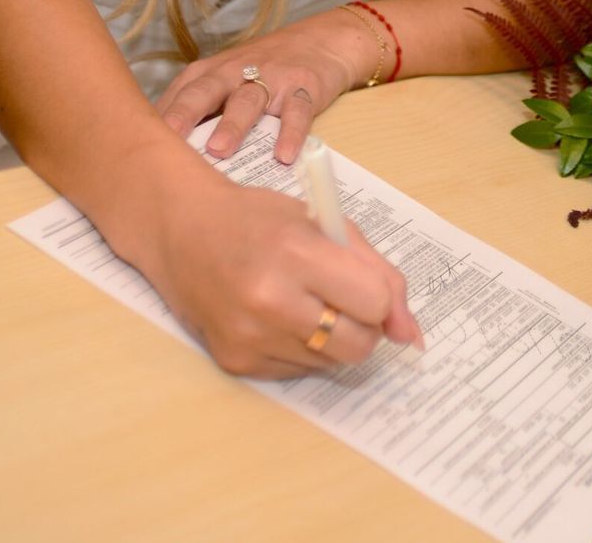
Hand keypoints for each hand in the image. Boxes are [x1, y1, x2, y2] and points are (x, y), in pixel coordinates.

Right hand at [140, 167, 423, 377]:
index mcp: (296, 251)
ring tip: (301, 302)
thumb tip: (411, 335)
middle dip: (362, 326)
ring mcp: (250, 336)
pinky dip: (299, 350)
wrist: (180, 229)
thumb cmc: (256, 218)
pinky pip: (298, 372)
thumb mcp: (321, 222)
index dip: (378, 296)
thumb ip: (376, 271)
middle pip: (358, 345)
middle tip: (340, 300)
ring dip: (330, 338)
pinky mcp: (236, 362)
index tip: (363, 285)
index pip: (373, 302)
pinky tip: (275, 317)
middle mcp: (270, 299)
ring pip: (331, 363)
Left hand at [158, 8, 377, 162]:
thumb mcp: (226, 82)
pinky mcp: (304, 87)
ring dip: (232, 125)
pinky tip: (284, 156)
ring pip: (247, 101)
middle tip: (166, 142)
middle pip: (205, 91)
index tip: (136, 144)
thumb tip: (159, 152)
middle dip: (185, 115)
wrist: (321, 42)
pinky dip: (291, 133)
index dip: (159, 118)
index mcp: (210, 73)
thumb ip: (198, 110)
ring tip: (219, 150)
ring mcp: (271, 78)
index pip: (179, 94)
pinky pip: (297, 112)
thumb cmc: (263, 71)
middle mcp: (236, 72)